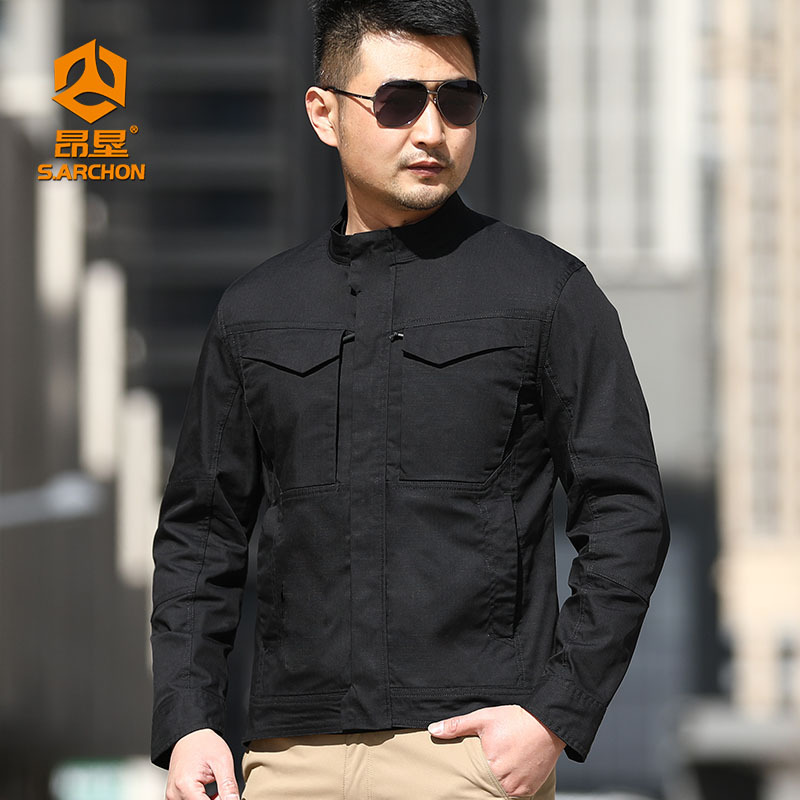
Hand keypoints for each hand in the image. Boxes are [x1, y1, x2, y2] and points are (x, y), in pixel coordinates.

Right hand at [165, 728, 239, 799]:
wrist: (190, 734)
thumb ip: (228, 785)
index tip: (229, 796)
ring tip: (218, 791)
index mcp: (185, 786)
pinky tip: (210, 794)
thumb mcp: (222, 761)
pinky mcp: (174, 795)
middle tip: (225, 792)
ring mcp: (173, 795)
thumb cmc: (204, 743)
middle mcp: (175, 794)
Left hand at [428, 704, 564, 796]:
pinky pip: (514, 794)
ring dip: (495, 783)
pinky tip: (508, 771)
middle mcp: (504, 781)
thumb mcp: (483, 718)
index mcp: (490, 765)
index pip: (470, 778)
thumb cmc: (516, 720)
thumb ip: (456, 726)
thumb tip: (433, 729)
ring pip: (499, 792)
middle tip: (484, 765)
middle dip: (481, 778)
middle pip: (484, 786)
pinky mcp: (529, 790)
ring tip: (496, 767)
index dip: (467, 774)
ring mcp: (518, 788)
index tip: (466, 770)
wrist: (548, 723)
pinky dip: (509, 785)